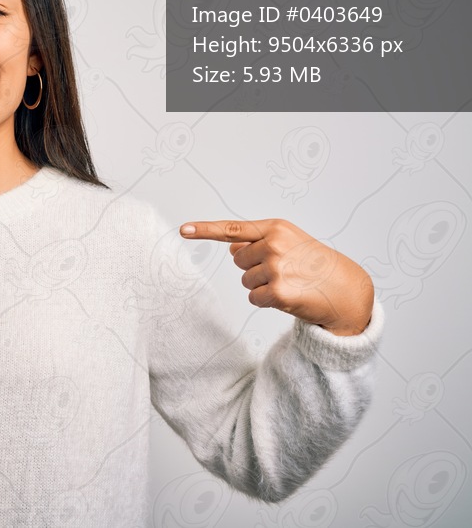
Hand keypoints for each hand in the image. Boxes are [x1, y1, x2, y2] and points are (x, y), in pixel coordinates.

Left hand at [180, 219, 373, 335]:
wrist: (347, 289)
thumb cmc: (315, 264)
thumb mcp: (290, 242)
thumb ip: (258, 241)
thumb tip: (230, 244)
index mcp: (275, 228)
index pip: (232, 229)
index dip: (204, 230)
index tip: (183, 229)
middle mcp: (273, 244)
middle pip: (238, 261)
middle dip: (255, 268)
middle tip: (284, 271)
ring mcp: (275, 267)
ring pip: (245, 281)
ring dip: (262, 286)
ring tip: (290, 282)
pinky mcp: (277, 291)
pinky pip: (254, 298)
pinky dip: (266, 301)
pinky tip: (288, 296)